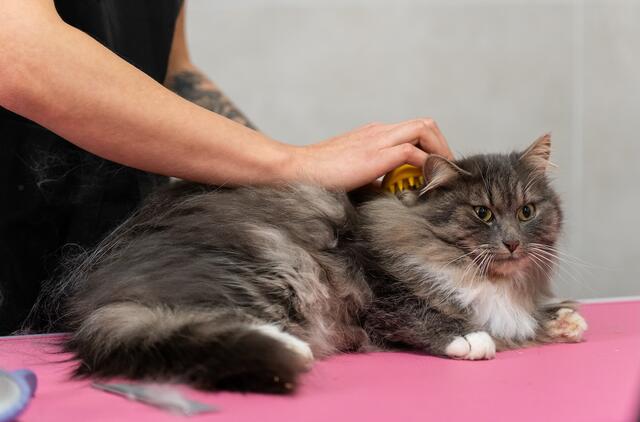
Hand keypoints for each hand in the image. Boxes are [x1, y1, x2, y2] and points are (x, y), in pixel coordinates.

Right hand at [289, 118, 452, 190]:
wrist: (296, 168)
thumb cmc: (317, 175)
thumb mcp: (350, 173)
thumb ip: (370, 177)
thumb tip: (386, 192)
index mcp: (373, 134)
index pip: (411, 130)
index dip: (429, 146)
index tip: (434, 168)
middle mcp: (379, 131)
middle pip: (424, 124)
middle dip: (441, 145)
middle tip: (446, 170)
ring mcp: (378, 139)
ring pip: (424, 130)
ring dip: (439, 151)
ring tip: (443, 174)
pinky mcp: (377, 154)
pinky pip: (414, 152)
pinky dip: (426, 164)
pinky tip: (427, 181)